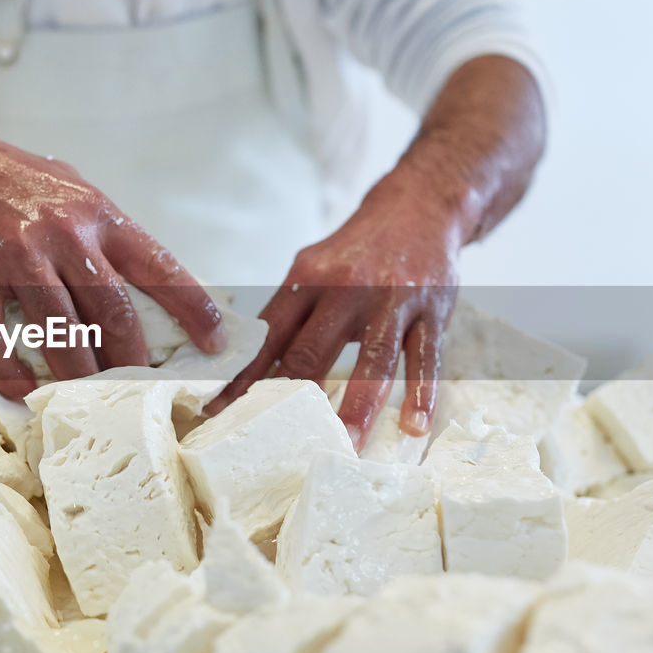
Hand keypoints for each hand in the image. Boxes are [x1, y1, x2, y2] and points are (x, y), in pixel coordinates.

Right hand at [0, 102, 225, 398]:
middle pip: (112, 315)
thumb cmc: (10, 179)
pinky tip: (22, 389)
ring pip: (61, 336)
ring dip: (77, 378)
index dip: (194, 310)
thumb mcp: (72, 191)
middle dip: (133, 363)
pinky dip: (11, 373)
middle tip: (142, 391)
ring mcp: (14, 255)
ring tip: (88, 400)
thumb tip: (154, 286)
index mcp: (96, 213)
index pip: (160, 267)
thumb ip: (107, 236)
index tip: (216, 343)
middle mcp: (61, 233)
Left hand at [211, 160, 462, 449]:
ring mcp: (391, 298)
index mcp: (307, 279)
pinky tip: (413, 427)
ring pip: (373, 358)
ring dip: (358, 405)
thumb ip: (288, 316)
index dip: (243, 377)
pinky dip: (421, 393)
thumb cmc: (356, 252)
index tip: (219, 412)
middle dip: (291, 399)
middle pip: (312, 349)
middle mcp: (346, 287)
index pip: (267, 337)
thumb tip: (247, 370)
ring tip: (347, 445)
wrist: (417, 207)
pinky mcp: (432, 309)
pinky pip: (426, 357)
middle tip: (277, 444)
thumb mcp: (313, 270)